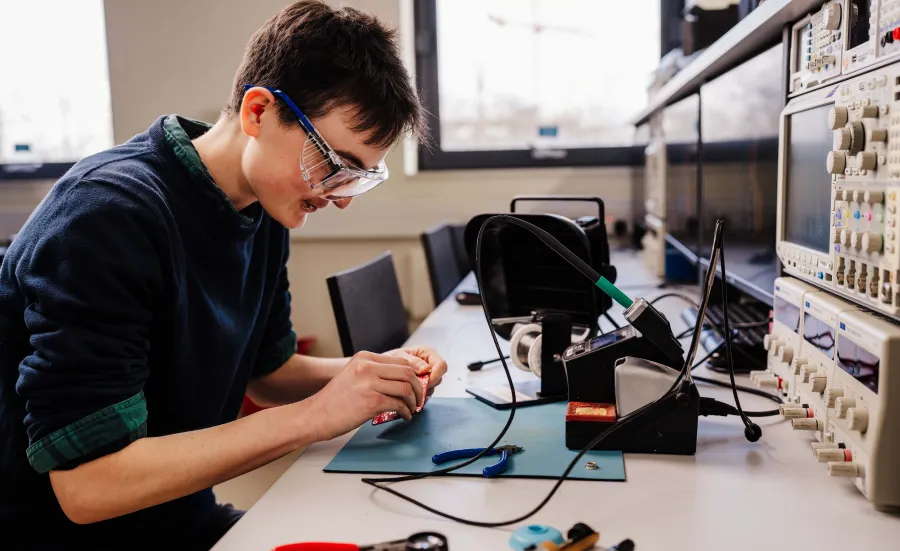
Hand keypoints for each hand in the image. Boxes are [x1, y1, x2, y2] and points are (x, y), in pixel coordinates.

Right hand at [306, 351, 424, 440]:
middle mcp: (367, 367)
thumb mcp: (353, 374)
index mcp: (364, 357)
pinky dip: (406, 412)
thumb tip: (401, 378)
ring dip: (413, 401)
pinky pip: (398, 405)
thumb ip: (374, 372)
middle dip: (418, 387)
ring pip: (405, 389)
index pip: (401, 361)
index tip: (416, 386)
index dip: (414, 374)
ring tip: (411, 409)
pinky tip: (404, 416)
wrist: (315, 415)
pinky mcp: (371, 402)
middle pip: (407, 372)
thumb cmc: (335, 400)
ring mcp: (369, 384)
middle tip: (419, 399)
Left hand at [386, 345, 446, 397]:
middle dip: (427, 386)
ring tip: (406, 392)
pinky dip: (415, 398)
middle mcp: (430, 365)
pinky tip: (406, 397)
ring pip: (431, 389)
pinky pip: (423, 396)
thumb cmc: (389, 358)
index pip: (442, 365)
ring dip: (420, 393)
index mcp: (428, 354)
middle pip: (438, 379)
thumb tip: (427, 369)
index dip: (435, 376)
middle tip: (412, 389)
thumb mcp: (399, 357)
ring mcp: (426, 378)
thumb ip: (412, 361)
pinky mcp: (421, 388)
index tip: (425, 383)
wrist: (380, 367)